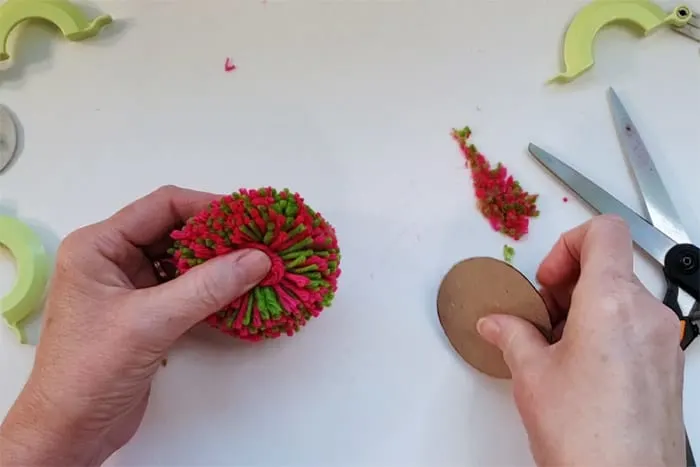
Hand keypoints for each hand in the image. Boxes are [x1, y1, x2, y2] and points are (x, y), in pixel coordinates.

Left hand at [0, 185, 270, 465]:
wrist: (71, 430)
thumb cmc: (89, 372)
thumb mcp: (150, 323)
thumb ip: (206, 287)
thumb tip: (257, 258)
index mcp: (98, 246)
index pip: (161, 206)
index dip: (208, 206)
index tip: (250, 215)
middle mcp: (112, 259)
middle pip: (175, 230)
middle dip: (218, 235)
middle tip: (260, 239)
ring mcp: (130, 286)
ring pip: (183, 259)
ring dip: (217, 261)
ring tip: (256, 262)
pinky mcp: (146, 312)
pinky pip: (185, 286)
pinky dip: (212, 286)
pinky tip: (238, 289)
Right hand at [477, 215, 685, 465]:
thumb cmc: (586, 438)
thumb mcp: (532, 375)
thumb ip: (512, 334)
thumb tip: (498, 323)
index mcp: (612, 303)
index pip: (604, 232)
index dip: (568, 244)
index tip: (548, 279)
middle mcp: (647, 314)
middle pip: (610, 265)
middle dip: (568, 284)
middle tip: (542, 316)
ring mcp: (663, 340)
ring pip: (622, 296)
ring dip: (585, 308)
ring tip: (555, 347)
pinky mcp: (667, 364)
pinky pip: (634, 325)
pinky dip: (604, 329)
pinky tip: (578, 366)